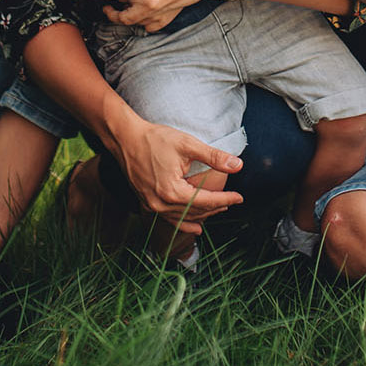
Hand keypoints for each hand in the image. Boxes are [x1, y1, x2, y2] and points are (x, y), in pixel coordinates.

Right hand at [107, 117, 245, 227]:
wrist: (125, 139)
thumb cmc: (154, 139)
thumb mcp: (187, 145)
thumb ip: (213, 157)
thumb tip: (237, 165)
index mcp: (172, 192)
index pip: (206, 201)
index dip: (225, 199)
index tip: (240, 197)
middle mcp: (161, 204)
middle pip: (196, 211)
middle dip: (216, 207)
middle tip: (232, 202)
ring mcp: (152, 206)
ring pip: (183, 217)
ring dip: (202, 215)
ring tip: (218, 210)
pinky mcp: (146, 203)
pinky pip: (169, 218)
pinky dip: (184, 222)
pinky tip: (194, 226)